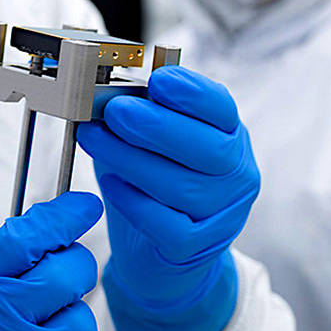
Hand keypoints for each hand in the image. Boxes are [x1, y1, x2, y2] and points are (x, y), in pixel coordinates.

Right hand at [0, 192, 103, 330]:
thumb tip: (33, 243)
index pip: (32, 236)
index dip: (66, 215)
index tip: (84, 206)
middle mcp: (2, 319)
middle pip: (70, 274)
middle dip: (73, 261)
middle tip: (59, 261)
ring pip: (81, 322)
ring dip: (70, 310)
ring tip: (43, 312)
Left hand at [77, 66, 259, 330]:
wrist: (159, 251)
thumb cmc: (153, 182)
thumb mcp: (154, 140)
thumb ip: (141, 112)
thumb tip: (106, 93)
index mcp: (230, 135)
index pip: (222, 109)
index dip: (193, 93)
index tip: (158, 80)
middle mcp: (236, 174)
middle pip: (208, 149)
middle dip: (156, 126)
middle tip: (115, 111)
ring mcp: (222, 215)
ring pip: (181, 186)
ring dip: (131, 158)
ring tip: (93, 139)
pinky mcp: (196, 248)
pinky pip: (167, 225)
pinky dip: (135, 202)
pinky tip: (110, 183)